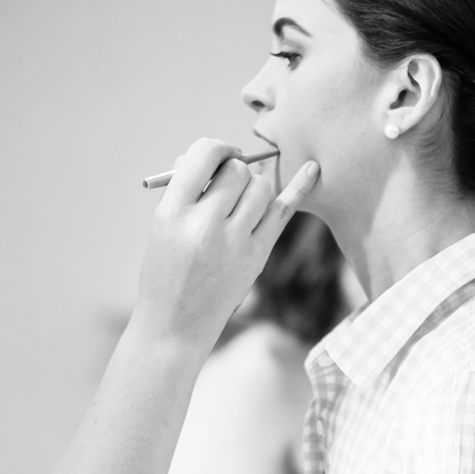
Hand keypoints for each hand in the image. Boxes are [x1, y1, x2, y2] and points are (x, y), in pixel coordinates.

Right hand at [134, 139, 318, 346]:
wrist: (176, 325)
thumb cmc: (165, 271)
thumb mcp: (161, 227)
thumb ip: (184, 189)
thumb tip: (212, 154)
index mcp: (172, 213)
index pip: (203, 156)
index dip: (217, 148)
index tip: (220, 155)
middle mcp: (205, 225)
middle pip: (237, 171)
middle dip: (236, 169)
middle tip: (229, 185)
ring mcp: (234, 242)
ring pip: (262, 187)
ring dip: (255, 185)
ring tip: (241, 201)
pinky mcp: (257, 256)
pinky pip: (283, 211)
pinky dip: (298, 187)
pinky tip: (313, 170)